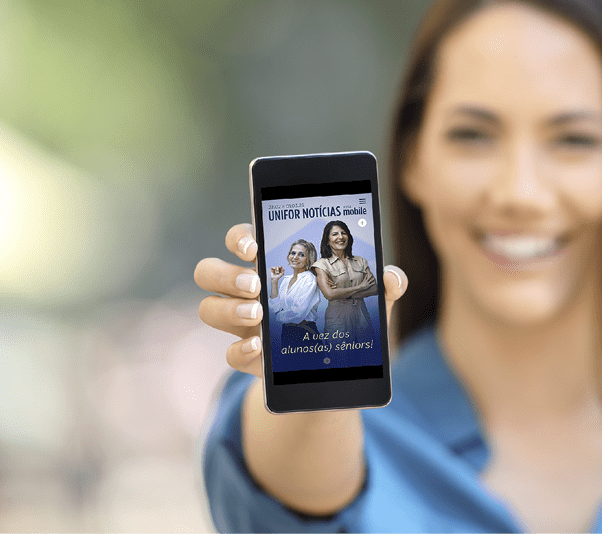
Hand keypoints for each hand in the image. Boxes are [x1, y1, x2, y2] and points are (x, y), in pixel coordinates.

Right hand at [195, 223, 407, 378]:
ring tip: (259, 313)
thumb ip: (384, 285)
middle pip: (209, 271)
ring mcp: (245, 324)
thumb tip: (392, 277)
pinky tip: (261, 346)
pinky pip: (229, 353)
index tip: (255, 247)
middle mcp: (250, 290)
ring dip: (229, 309)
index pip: (240, 239)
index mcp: (274, 265)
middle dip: (226, 274)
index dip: (238, 237)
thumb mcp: (371, 300)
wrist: (341, 365)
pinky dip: (240, 349)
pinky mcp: (252, 357)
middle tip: (256, 284)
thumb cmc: (349, 316)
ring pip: (209, 309)